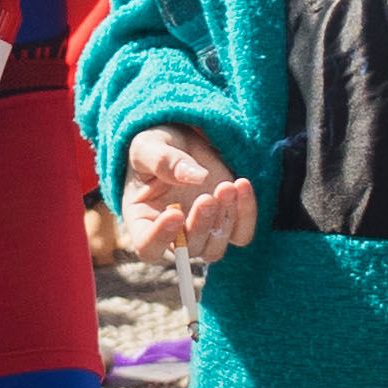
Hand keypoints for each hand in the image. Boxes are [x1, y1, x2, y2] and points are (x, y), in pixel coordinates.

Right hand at [117, 124, 257, 267]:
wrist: (183, 138)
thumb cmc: (155, 145)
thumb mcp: (148, 146)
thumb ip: (163, 161)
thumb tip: (196, 178)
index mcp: (142, 220)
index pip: (147, 247)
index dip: (159, 238)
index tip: (175, 213)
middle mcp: (172, 234)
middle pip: (188, 249)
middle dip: (200, 225)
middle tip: (208, 197)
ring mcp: (201, 231)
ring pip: (214, 249)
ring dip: (223, 221)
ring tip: (227, 187)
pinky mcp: (227, 223)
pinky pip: (241, 234)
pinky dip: (246, 214)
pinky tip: (242, 185)